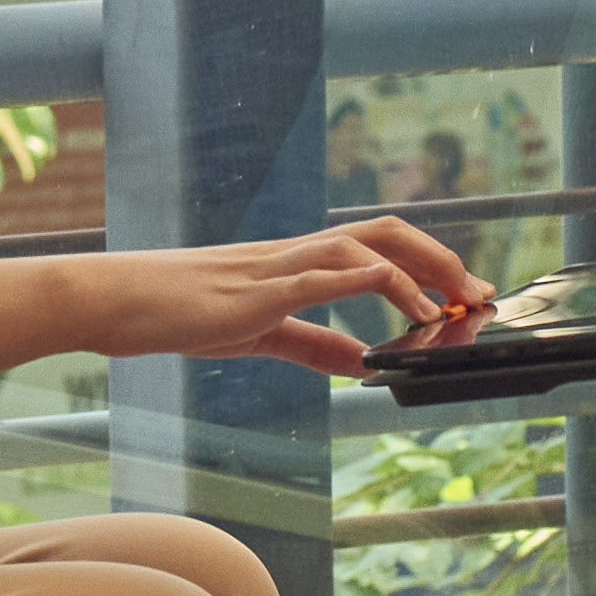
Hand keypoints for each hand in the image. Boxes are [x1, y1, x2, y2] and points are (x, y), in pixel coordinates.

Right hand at [0, 218, 494, 379]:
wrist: (116, 301)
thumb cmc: (177, 312)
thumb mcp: (260, 334)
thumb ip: (313, 346)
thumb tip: (363, 364)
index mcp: (295, 262)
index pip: (374, 246)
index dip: (427, 264)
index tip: (464, 294)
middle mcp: (294, 253)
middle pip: (384, 232)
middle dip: (441, 258)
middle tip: (479, 293)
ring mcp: (277, 265)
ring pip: (364, 245)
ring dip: (418, 272)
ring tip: (449, 308)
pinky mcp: (259, 288)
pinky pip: (325, 274)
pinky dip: (371, 284)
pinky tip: (398, 304)